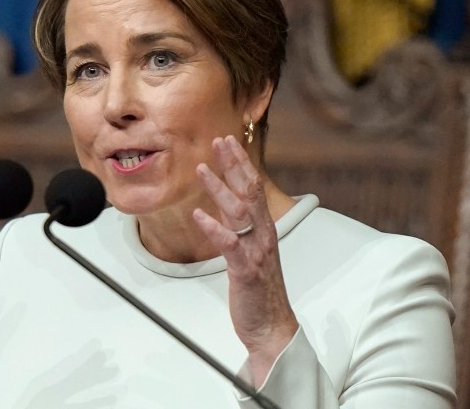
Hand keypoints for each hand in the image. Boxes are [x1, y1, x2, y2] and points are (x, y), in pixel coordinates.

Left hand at [192, 135, 296, 384]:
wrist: (271, 328)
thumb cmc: (259, 291)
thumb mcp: (248, 253)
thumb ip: (238, 229)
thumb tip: (222, 207)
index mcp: (264, 230)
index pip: (253, 188)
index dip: (240, 163)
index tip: (228, 141)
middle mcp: (263, 236)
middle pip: (250, 192)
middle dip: (234, 164)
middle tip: (220, 140)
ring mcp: (256, 252)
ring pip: (238, 212)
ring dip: (219, 188)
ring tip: (200, 169)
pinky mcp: (246, 270)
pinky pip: (229, 244)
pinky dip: (213, 227)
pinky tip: (198, 214)